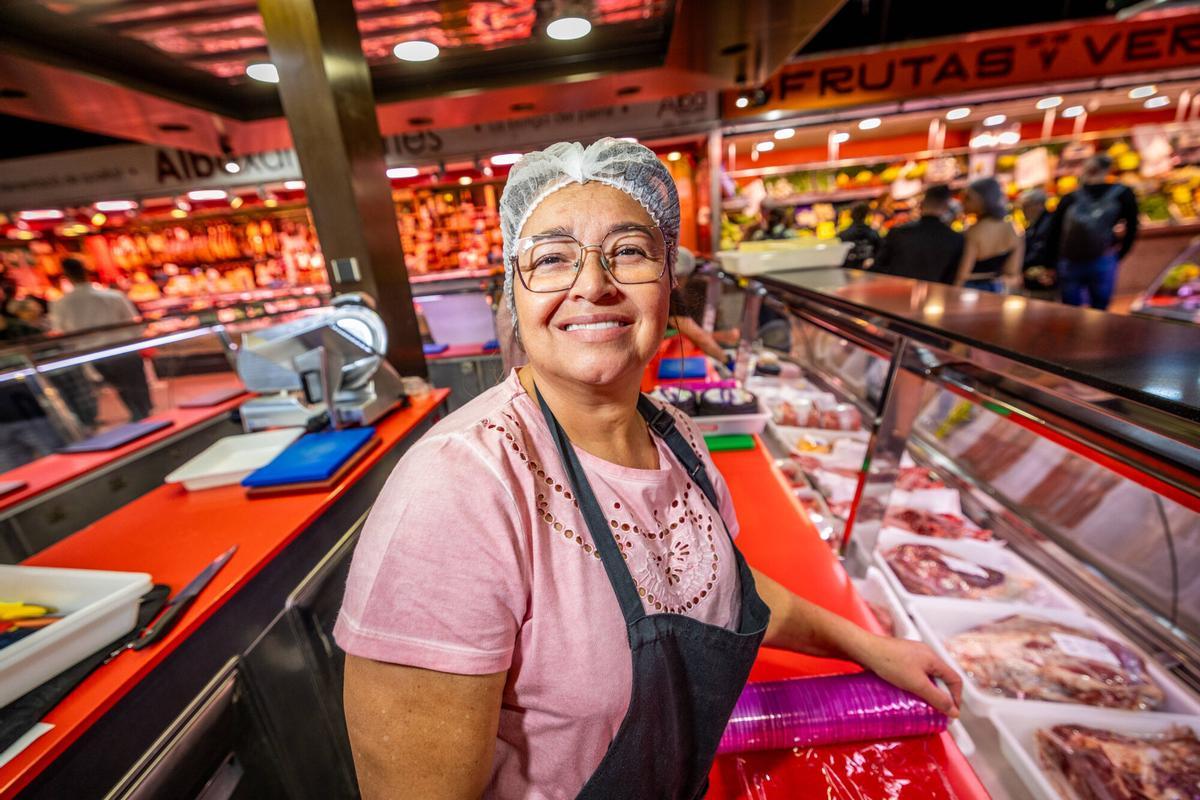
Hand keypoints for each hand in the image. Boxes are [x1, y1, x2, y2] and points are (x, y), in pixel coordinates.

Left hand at [848, 633, 962, 717]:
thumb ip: (937, 698)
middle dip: (942, 696)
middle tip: (937, 711)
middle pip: (942, 678)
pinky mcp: (901, 658)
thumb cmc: (890, 662)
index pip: (955, 679)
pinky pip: (915, 674)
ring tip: (923, 705)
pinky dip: (916, 685)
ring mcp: (913, 655)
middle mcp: (925, 654)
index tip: (951, 712)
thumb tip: (953, 711)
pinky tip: (908, 693)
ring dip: (928, 691)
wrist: (865, 650)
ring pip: (928, 677)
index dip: (956, 698)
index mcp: (933, 658)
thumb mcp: (917, 684)